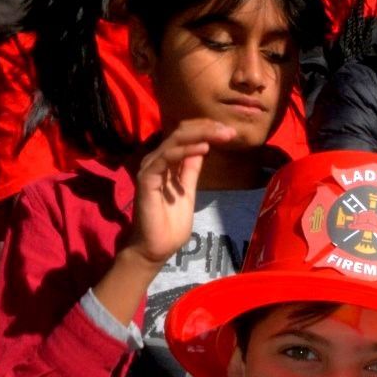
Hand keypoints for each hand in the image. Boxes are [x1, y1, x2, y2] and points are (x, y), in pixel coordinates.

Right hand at [120, 119, 237, 266]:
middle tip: (230, 131)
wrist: (155, 248)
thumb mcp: (187, 191)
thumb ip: (190, 170)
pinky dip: (186, 150)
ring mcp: (150, 168)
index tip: (229, 132)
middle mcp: (156, 160)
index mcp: (166, 162)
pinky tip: (204, 148)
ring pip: (175, 140)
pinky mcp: (147, 179)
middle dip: (207, 128)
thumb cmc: (170, 225)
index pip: (185, 136)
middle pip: (181, 132)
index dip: (206, 130)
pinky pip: (167, 157)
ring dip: (201, 135)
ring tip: (222, 134)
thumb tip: (201, 148)